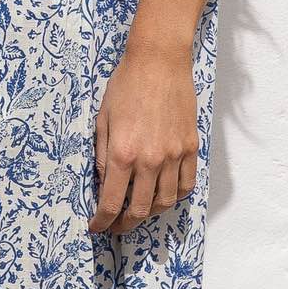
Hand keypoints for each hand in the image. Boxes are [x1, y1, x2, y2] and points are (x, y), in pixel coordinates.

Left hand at [88, 39, 198, 235]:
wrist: (159, 60)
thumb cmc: (125, 84)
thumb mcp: (103, 118)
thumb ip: (103, 155)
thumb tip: (104, 184)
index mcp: (123, 153)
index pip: (112, 203)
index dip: (102, 222)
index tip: (96, 227)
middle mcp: (150, 160)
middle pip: (140, 210)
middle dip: (124, 224)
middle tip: (116, 225)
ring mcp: (174, 155)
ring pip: (165, 202)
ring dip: (150, 212)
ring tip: (139, 210)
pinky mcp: (191, 147)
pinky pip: (186, 184)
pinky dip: (175, 196)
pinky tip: (164, 193)